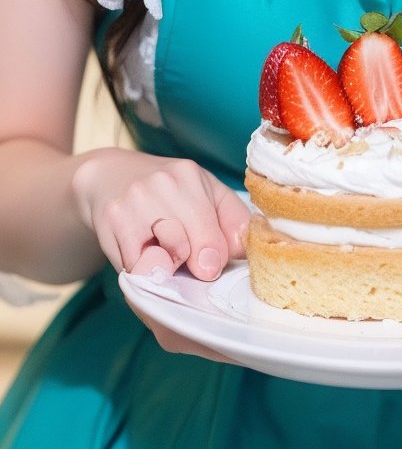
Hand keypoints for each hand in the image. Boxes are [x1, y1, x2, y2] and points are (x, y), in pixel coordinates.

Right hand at [71, 147, 250, 281]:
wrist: (110, 176)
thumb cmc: (168, 192)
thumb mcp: (206, 194)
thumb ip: (233, 219)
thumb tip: (243, 250)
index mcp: (188, 175)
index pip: (213, 235)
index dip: (215, 259)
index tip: (210, 264)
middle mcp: (159, 185)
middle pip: (186, 249)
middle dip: (190, 264)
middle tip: (185, 260)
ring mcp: (132, 203)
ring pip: (161, 261)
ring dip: (166, 267)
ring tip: (163, 253)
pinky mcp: (111, 223)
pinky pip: (135, 268)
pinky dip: (144, 272)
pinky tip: (145, 256)